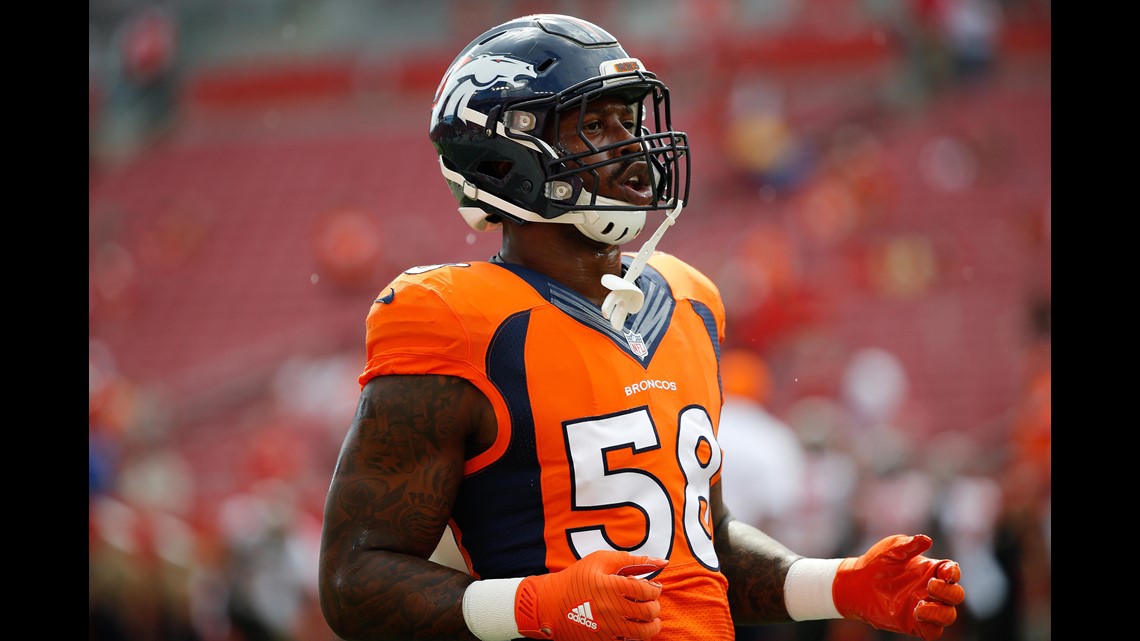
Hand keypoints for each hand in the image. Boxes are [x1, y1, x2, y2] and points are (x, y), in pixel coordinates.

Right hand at [515, 550, 667, 640]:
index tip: (652, 588)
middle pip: (649, 612)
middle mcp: (611, 609)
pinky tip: (632, 628)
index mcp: (610, 586)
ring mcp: (607, 628)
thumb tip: (661, 562)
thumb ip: (631, 560)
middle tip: (650, 603)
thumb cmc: (577, 578)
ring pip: (644, 632)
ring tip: (649, 619)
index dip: (655, 589)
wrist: (550, 604)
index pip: (647, 590)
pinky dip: (636, 636)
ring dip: (652, 625)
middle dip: (655, 607)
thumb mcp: (600, 561)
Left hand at [833, 534, 964, 640]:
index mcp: (931, 570)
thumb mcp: (891, 549)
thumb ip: (909, 545)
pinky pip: (933, 631)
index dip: (954, 573)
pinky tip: (916, 614)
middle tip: (930, 586)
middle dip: (949, 592)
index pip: (953, 573)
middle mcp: (932, 590)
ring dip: (941, 612)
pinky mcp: (915, 624)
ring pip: (949, 616)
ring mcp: (925, 608)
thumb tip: (927, 539)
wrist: (856, 583)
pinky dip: (932, 625)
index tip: (945, 572)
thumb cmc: (876, 562)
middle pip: (956, 595)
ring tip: (920, 606)